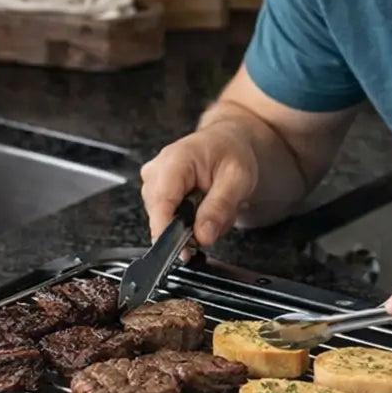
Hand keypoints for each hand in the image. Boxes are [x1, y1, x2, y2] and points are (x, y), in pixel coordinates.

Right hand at [140, 121, 257, 245]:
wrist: (228, 140)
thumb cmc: (232, 151)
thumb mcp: (238, 179)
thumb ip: (219, 208)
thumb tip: (203, 236)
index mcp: (174, 161)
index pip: (161, 204)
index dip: (168, 233)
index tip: (183, 252)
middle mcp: (156, 170)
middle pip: (163, 217)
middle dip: (195, 226)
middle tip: (223, 213)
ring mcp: (153, 181)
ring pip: (167, 221)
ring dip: (195, 223)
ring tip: (216, 205)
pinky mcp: (156, 191)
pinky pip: (168, 218)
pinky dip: (190, 219)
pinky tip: (204, 206)